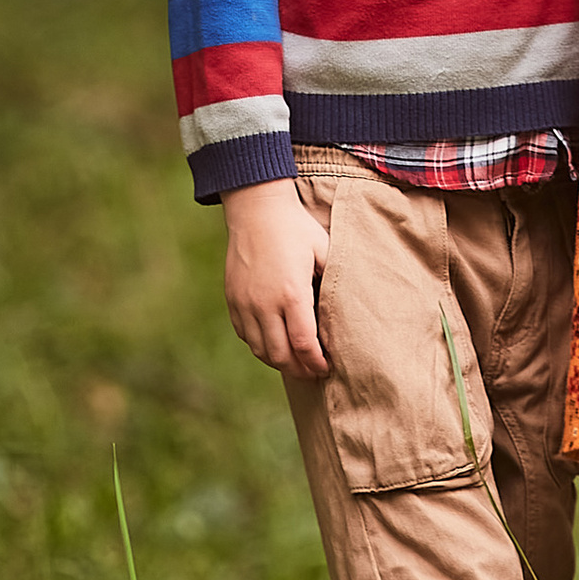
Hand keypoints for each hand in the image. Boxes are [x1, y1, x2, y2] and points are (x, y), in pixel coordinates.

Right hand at [221, 178, 330, 378]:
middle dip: (300, 369)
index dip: (316, 363)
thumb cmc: (296, 228)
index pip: (304, 345)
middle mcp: (265, 303)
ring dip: (279, 361)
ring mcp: (245, 303)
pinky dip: (260, 346)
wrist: (256, 208)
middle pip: (280, 356)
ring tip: (295, 362)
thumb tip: (346, 313)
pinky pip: (245, 335)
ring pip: (260, 350)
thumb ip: (332, 283)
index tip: (326, 367)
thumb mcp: (324, 251)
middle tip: (313, 371)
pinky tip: (274, 343)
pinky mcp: (232, 299)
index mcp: (292, 293)